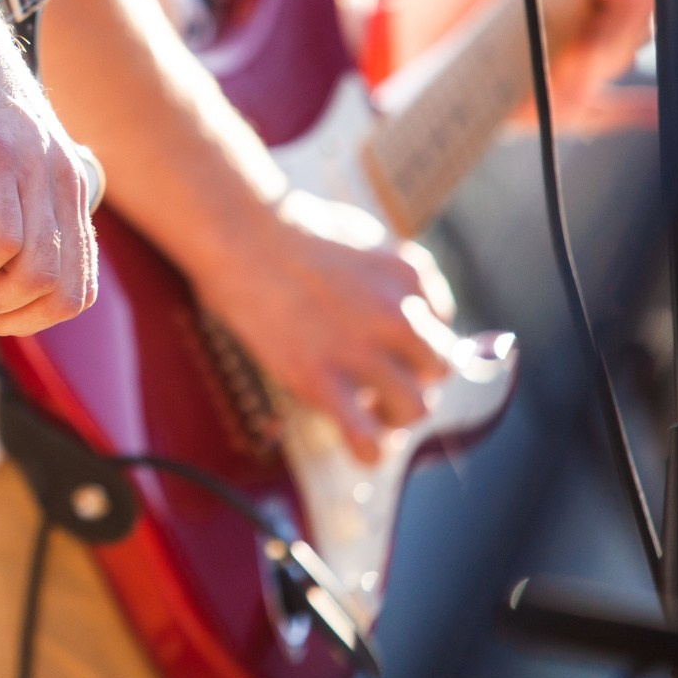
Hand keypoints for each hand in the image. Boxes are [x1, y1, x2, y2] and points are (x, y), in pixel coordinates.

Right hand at [189, 190, 449, 463]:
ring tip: (367, 410)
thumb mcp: (358, 233)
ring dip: (394, 414)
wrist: (236, 233)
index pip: (441, 325)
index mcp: (409, 276)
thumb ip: (385, 270)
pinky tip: (360, 448)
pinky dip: (368, 450)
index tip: (388, 343)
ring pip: (414, 408)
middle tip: (379, 378)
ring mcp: (361, 351)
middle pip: (438, 369)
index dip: (413, 340)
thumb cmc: (285, 226)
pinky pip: (366, 437)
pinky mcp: (321, 380)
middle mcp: (398, 315)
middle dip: (412, 377)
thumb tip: (400, 305)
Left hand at [377, 0, 654, 130]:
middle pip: (632, 26)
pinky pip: (602, 114)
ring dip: (607, 55)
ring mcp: (570, 70)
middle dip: (623, 20)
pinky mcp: (555, 109)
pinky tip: (653, 109)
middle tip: (595, 19)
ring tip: (581, 59)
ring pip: (616, 62)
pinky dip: (632, 111)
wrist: (406, 43)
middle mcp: (580, 30)